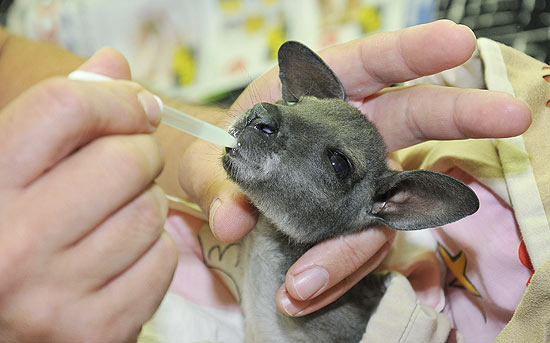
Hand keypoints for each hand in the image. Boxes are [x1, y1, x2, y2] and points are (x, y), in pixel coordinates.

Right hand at [0, 48, 176, 341]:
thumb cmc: (5, 236)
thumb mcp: (6, 170)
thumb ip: (56, 117)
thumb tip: (114, 65)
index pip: (65, 107)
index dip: (115, 98)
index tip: (135, 106)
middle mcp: (15, 243)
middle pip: (125, 159)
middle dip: (141, 151)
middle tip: (129, 162)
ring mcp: (56, 294)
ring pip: (151, 213)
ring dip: (147, 204)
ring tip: (116, 214)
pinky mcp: (97, 331)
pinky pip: (162, 262)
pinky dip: (154, 251)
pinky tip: (122, 255)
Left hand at [176, 20, 530, 315]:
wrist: (219, 187)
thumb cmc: (220, 153)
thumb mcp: (208, 157)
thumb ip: (217, 179)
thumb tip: (230, 217)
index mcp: (322, 93)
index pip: (374, 62)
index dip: (414, 52)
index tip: (457, 42)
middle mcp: (353, 134)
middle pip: (416, 118)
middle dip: (461, 116)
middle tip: (510, 114)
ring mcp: (360, 182)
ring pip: (386, 208)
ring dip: (355, 246)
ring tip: (306, 281)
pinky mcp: (351, 223)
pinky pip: (357, 249)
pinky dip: (334, 273)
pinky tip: (302, 291)